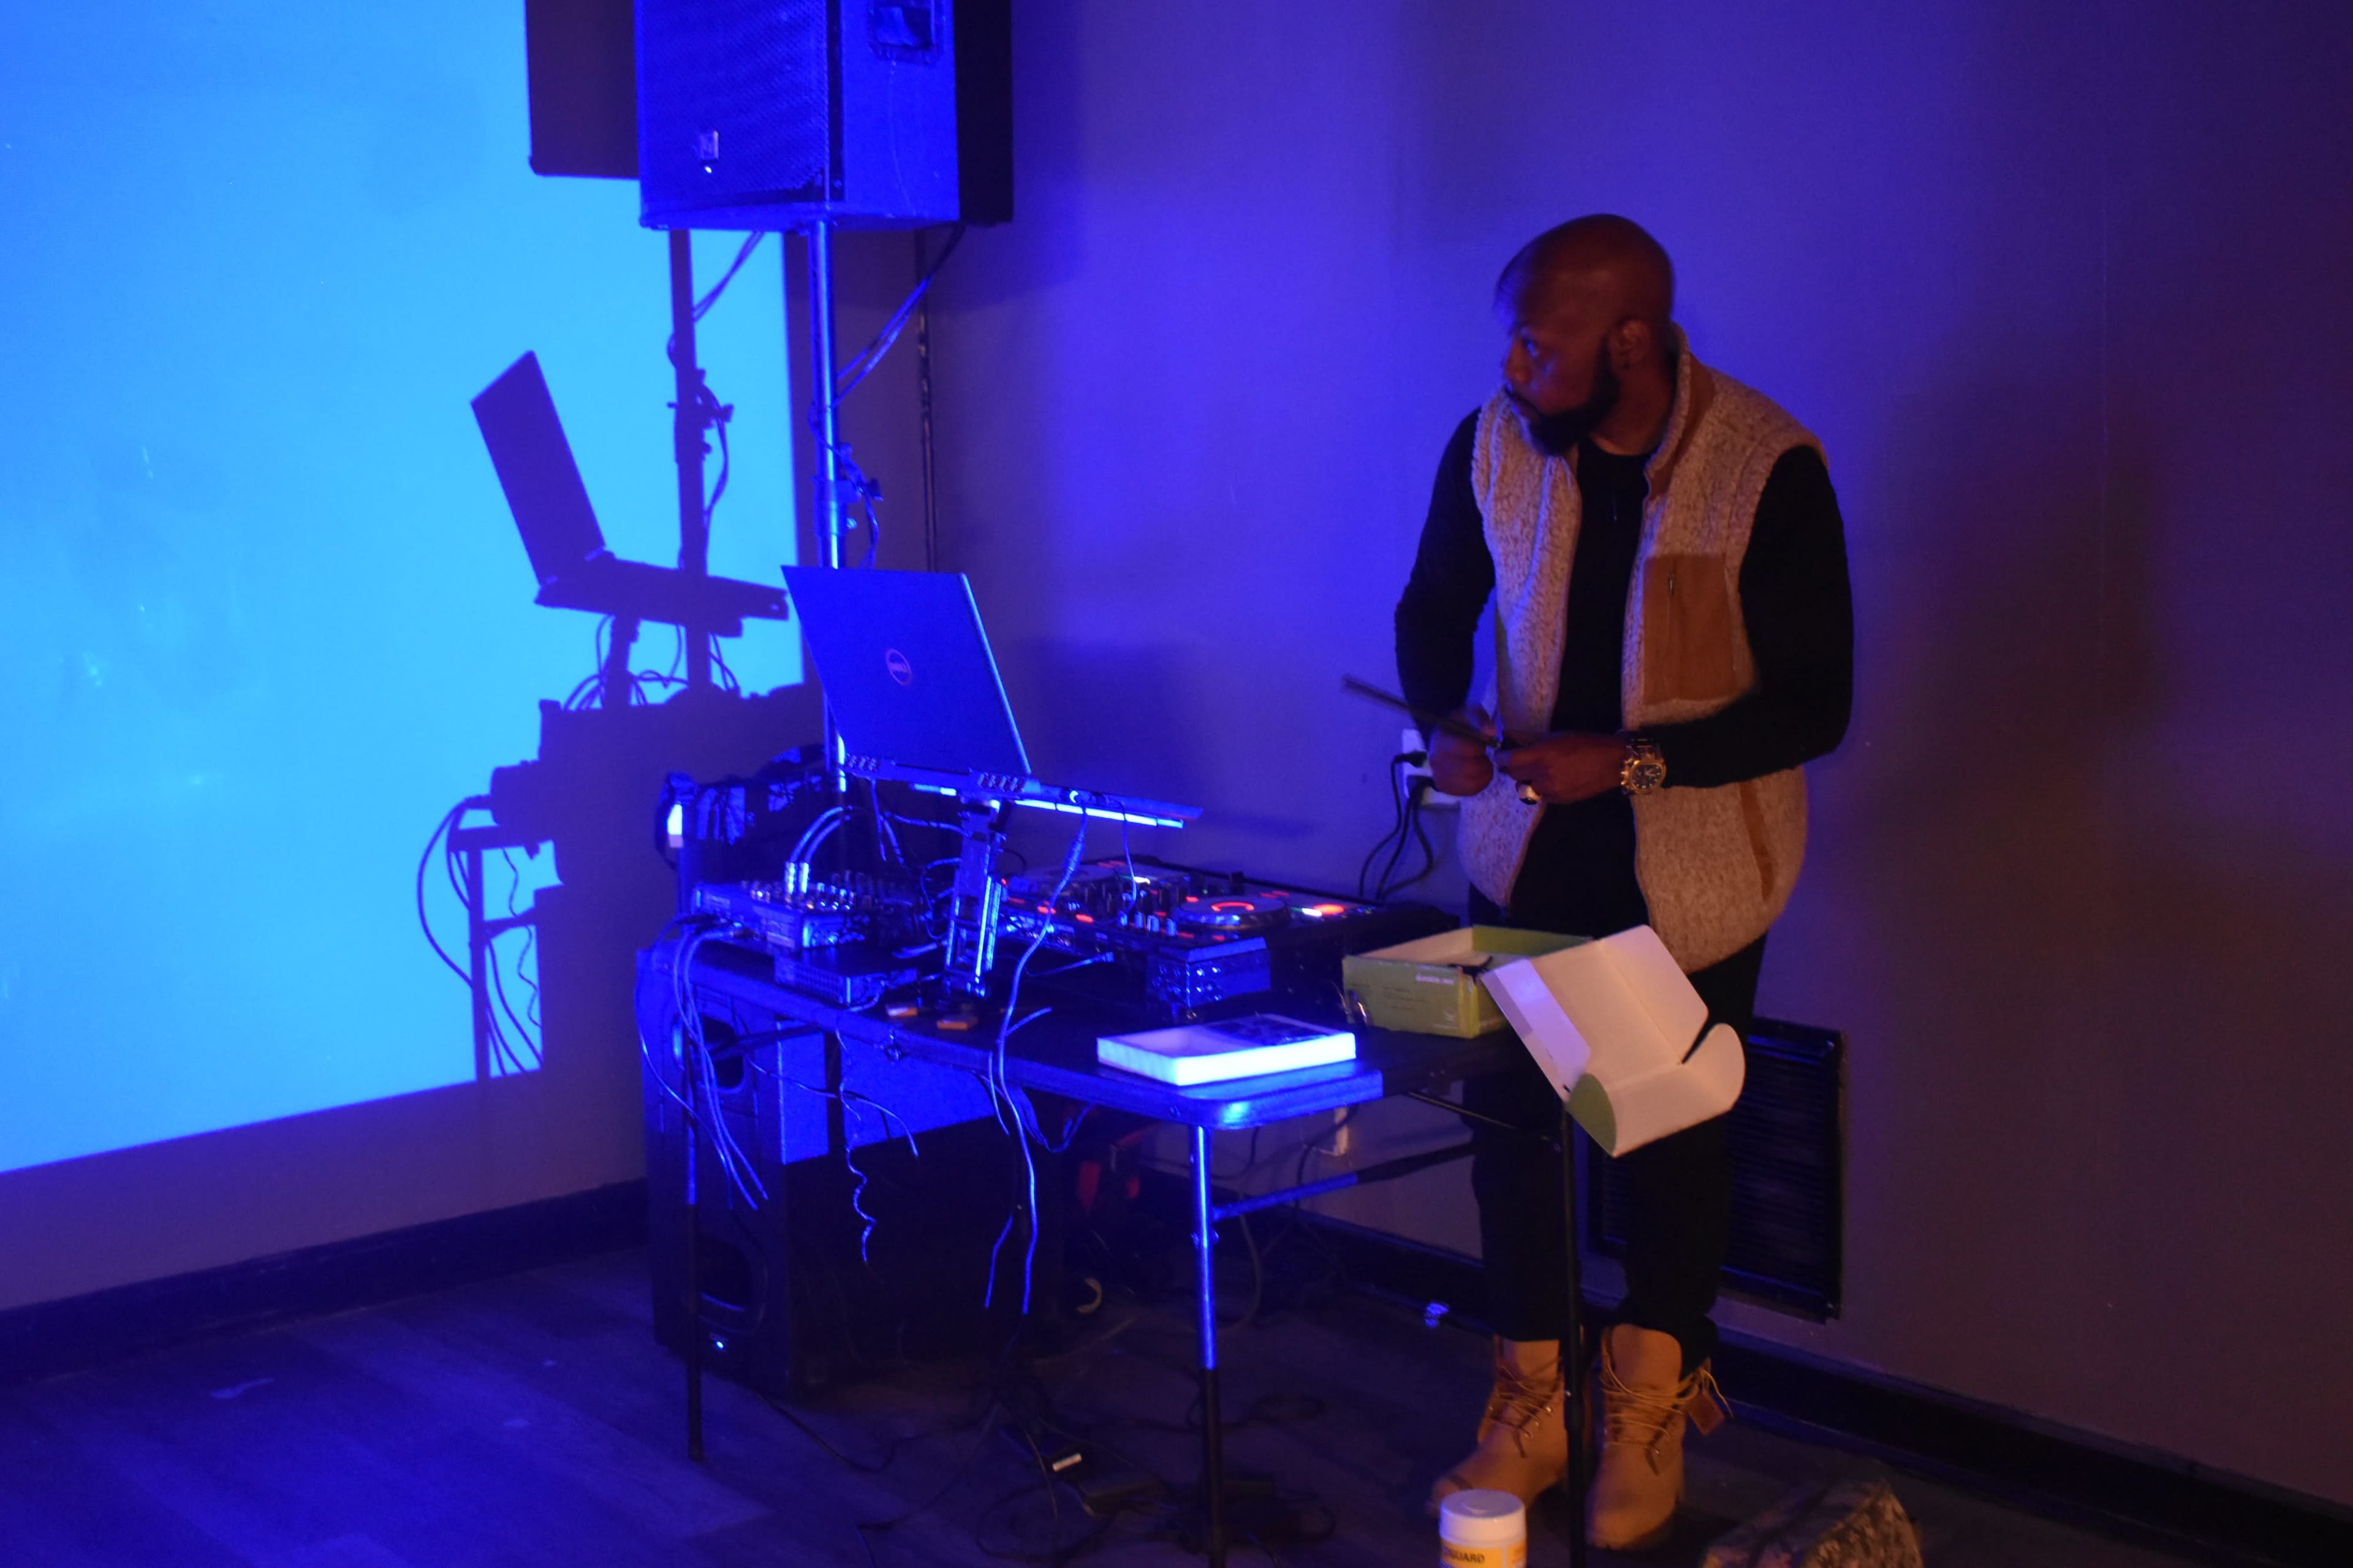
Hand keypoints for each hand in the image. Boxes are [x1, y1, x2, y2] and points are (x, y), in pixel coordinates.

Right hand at [1427, 705, 1497, 796]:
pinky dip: (1480, 782)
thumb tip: (1490, 732)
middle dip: (1482, 761)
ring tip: (1480, 763)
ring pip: (1471, 782)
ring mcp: (1439, 777)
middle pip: (1469, 769)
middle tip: (1482, 755)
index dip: (1480, 747)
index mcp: (1440, 741)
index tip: (1482, 743)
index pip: (1465, 749)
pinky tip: (1477, 772)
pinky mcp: (1446, 787)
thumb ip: (1480, 720)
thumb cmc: (1461, 724)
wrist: (1444, 736)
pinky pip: (1470, 790)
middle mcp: (1436, 761)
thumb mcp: (1471, 714)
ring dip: (1483, 773)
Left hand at [1495, 731, 1626, 805]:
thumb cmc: (1585, 743)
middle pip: (1513, 776)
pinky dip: (1540, 788)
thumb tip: (1511, 737)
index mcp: (1542, 756)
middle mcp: (1543, 776)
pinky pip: (1540, 795)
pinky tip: (1552, 778)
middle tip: (1518, 760)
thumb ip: (1532, 740)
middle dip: (1512, 768)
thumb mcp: (1556, 736)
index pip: (1508, 761)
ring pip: (1525, 788)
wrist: (1612, 763)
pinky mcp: (1558, 801)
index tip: (1501, 754)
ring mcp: (1550, 791)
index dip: (1501, 757)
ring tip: (1537, 770)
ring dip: (1526, 779)